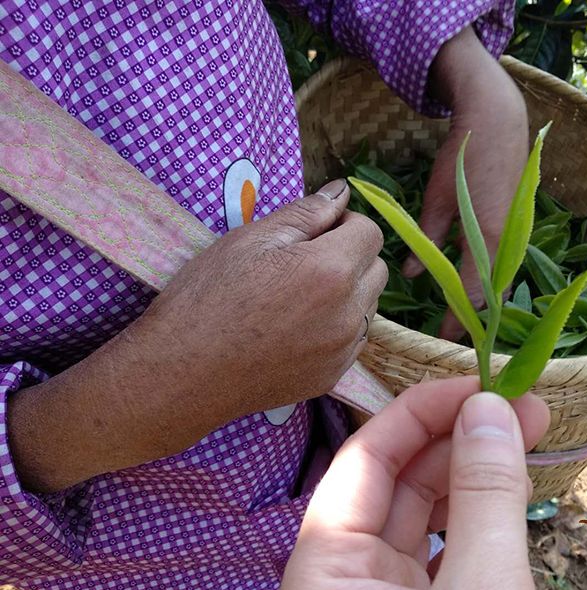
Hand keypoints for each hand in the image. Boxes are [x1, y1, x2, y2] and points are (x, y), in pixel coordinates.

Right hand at [132, 178, 386, 416]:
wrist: (183, 373)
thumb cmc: (208, 297)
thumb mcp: (251, 239)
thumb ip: (306, 212)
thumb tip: (342, 191)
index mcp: (331, 270)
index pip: (371, 233)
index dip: (344, 224)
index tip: (313, 232)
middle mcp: (348, 312)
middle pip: (377, 269)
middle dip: (351, 257)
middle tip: (303, 262)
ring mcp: (343, 349)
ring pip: (368, 305)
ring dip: (347, 293)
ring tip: (297, 297)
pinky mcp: (333, 376)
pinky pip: (353, 339)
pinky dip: (337, 326)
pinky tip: (297, 327)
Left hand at [279, 377, 549, 589]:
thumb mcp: (481, 589)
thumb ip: (483, 497)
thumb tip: (488, 406)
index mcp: (323, 571)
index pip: (364, 459)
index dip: (423, 411)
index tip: (483, 384)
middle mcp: (344, 581)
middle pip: (395, 483)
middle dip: (459, 439)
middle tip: (522, 407)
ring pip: (422, 519)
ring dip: (473, 476)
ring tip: (525, 440)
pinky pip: (442, 554)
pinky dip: (477, 522)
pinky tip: (510, 494)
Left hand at [402, 27, 529, 340]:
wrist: (499, 120)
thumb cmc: (463, 156)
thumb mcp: (437, 198)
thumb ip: (426, 238)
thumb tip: (413, 273)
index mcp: (487, 239)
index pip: (472, 295)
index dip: (458, 320)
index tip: (444, 340)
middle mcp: (508, 243)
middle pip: (491, 294)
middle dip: (472, 316)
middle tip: (451, 333)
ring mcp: (517, 233)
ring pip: (500, 280)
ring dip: (482, 299)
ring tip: (461, 316)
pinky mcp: (517, 224)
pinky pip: (504, 262)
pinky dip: (489, 278)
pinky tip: (473, 282)